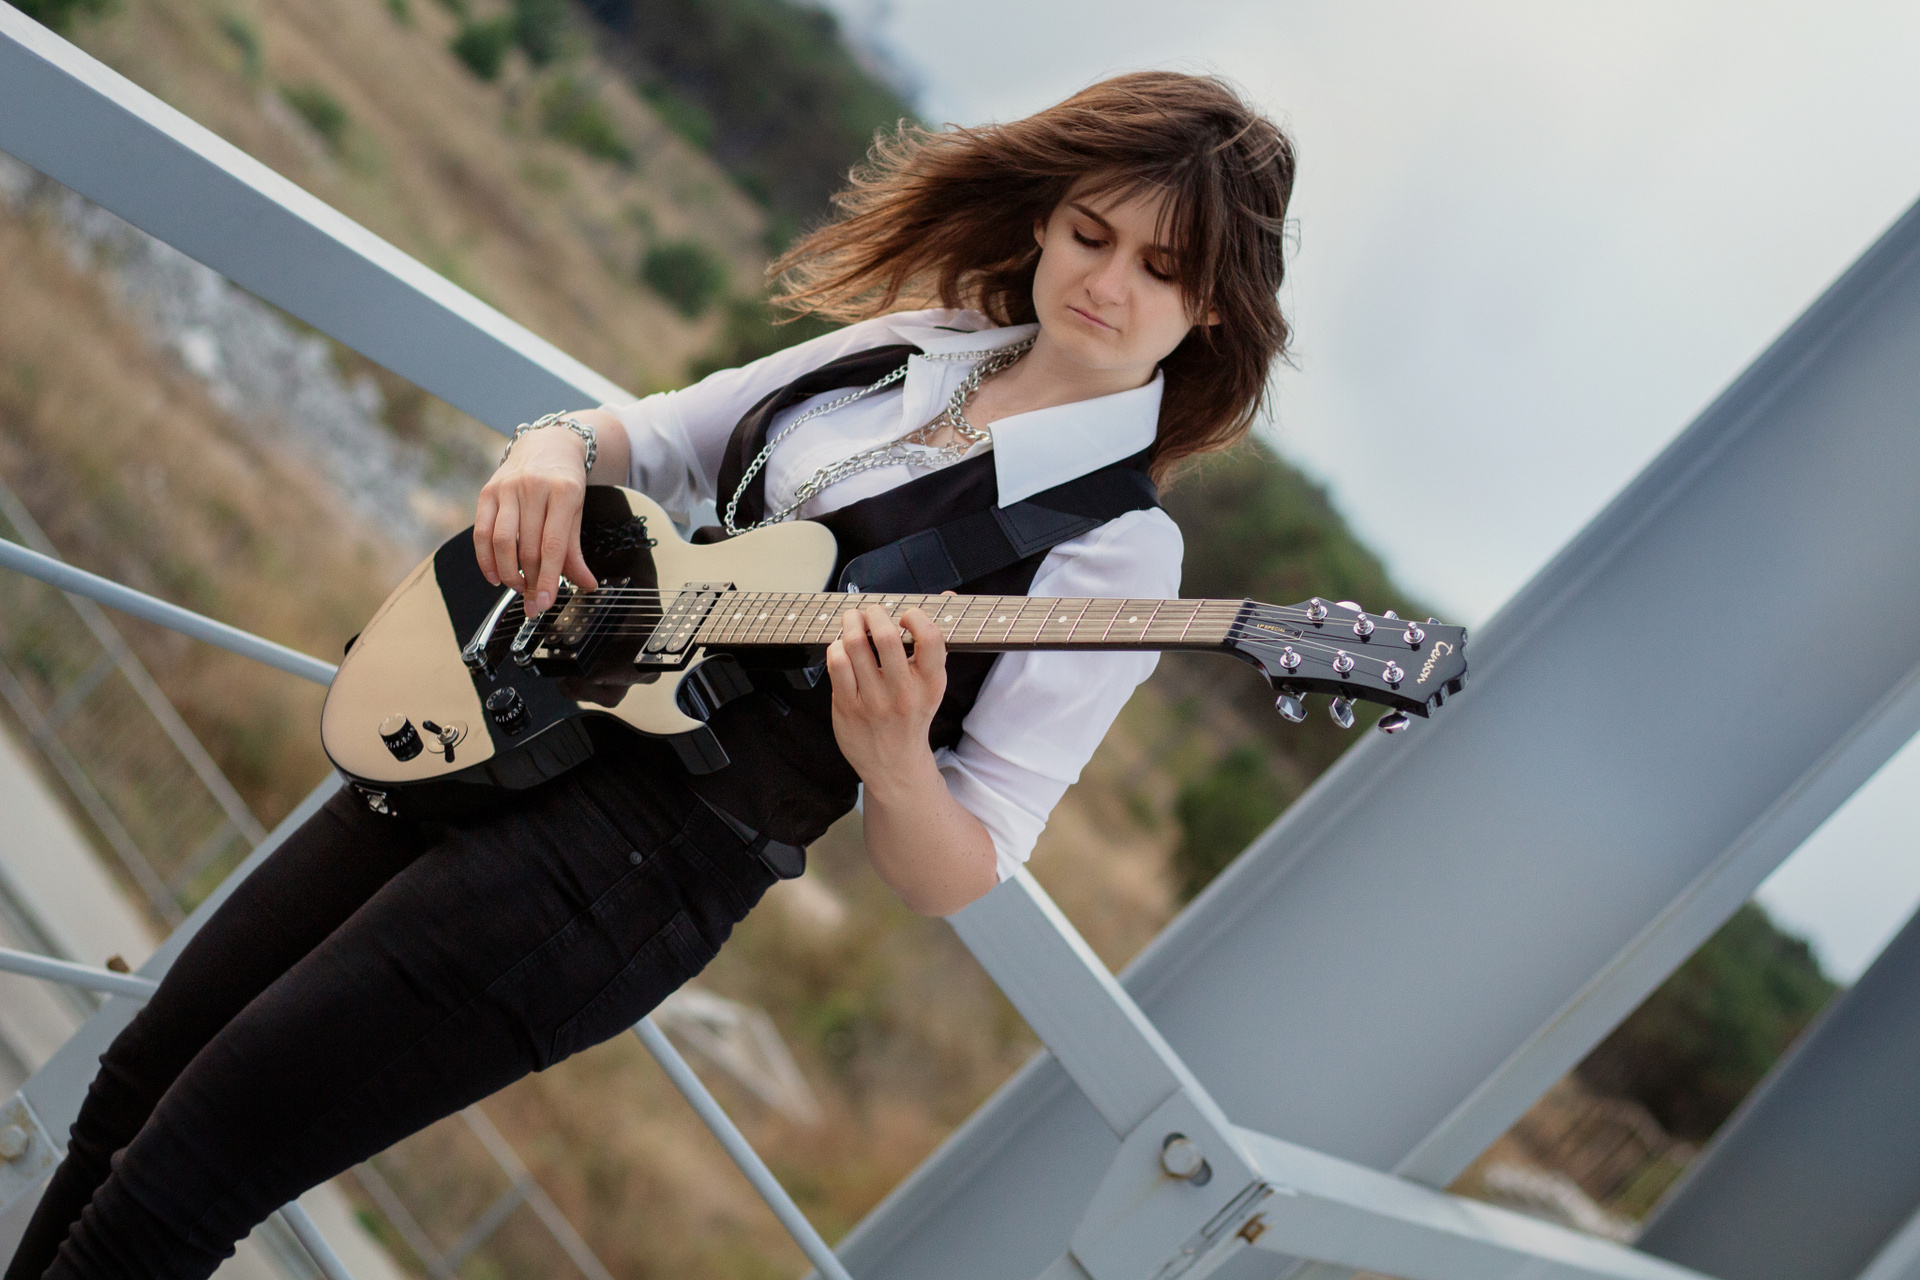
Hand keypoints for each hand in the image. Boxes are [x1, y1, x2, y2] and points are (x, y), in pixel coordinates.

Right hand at [474, 424, 597, 615]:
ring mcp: (507, 487)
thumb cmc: (564, 483)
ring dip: (508, 572)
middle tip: (532, 603)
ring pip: (501, 541)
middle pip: (526, 546)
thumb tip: (587, 585)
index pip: (552, 545)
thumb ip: (576, 551)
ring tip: (518, 587)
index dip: (547, 578)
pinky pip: (480, 531)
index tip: (544, 603)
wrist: (546, 445)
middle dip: (529, 581)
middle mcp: (533, 487)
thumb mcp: (576, 513)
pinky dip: (485, 559)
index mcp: (563, 491)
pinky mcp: (488, 491)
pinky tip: (494, 576)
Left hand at [824, 604, 947, 786]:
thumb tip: (946, 596)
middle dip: (874, 613)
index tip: (907, 617)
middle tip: (872, 612)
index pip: (930, 639)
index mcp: (930, 684)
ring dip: (851, 623)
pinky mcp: (847, 707)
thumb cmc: (913, 714)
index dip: (916, 617)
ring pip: (854, 646)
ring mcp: (872, 702)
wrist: (894, 764)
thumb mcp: (932, 683)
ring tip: (853, 620)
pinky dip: (837, 646)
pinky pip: (837, 664)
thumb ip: (934, 641)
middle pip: (885, 638)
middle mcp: (903, 693)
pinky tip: (842, 646)